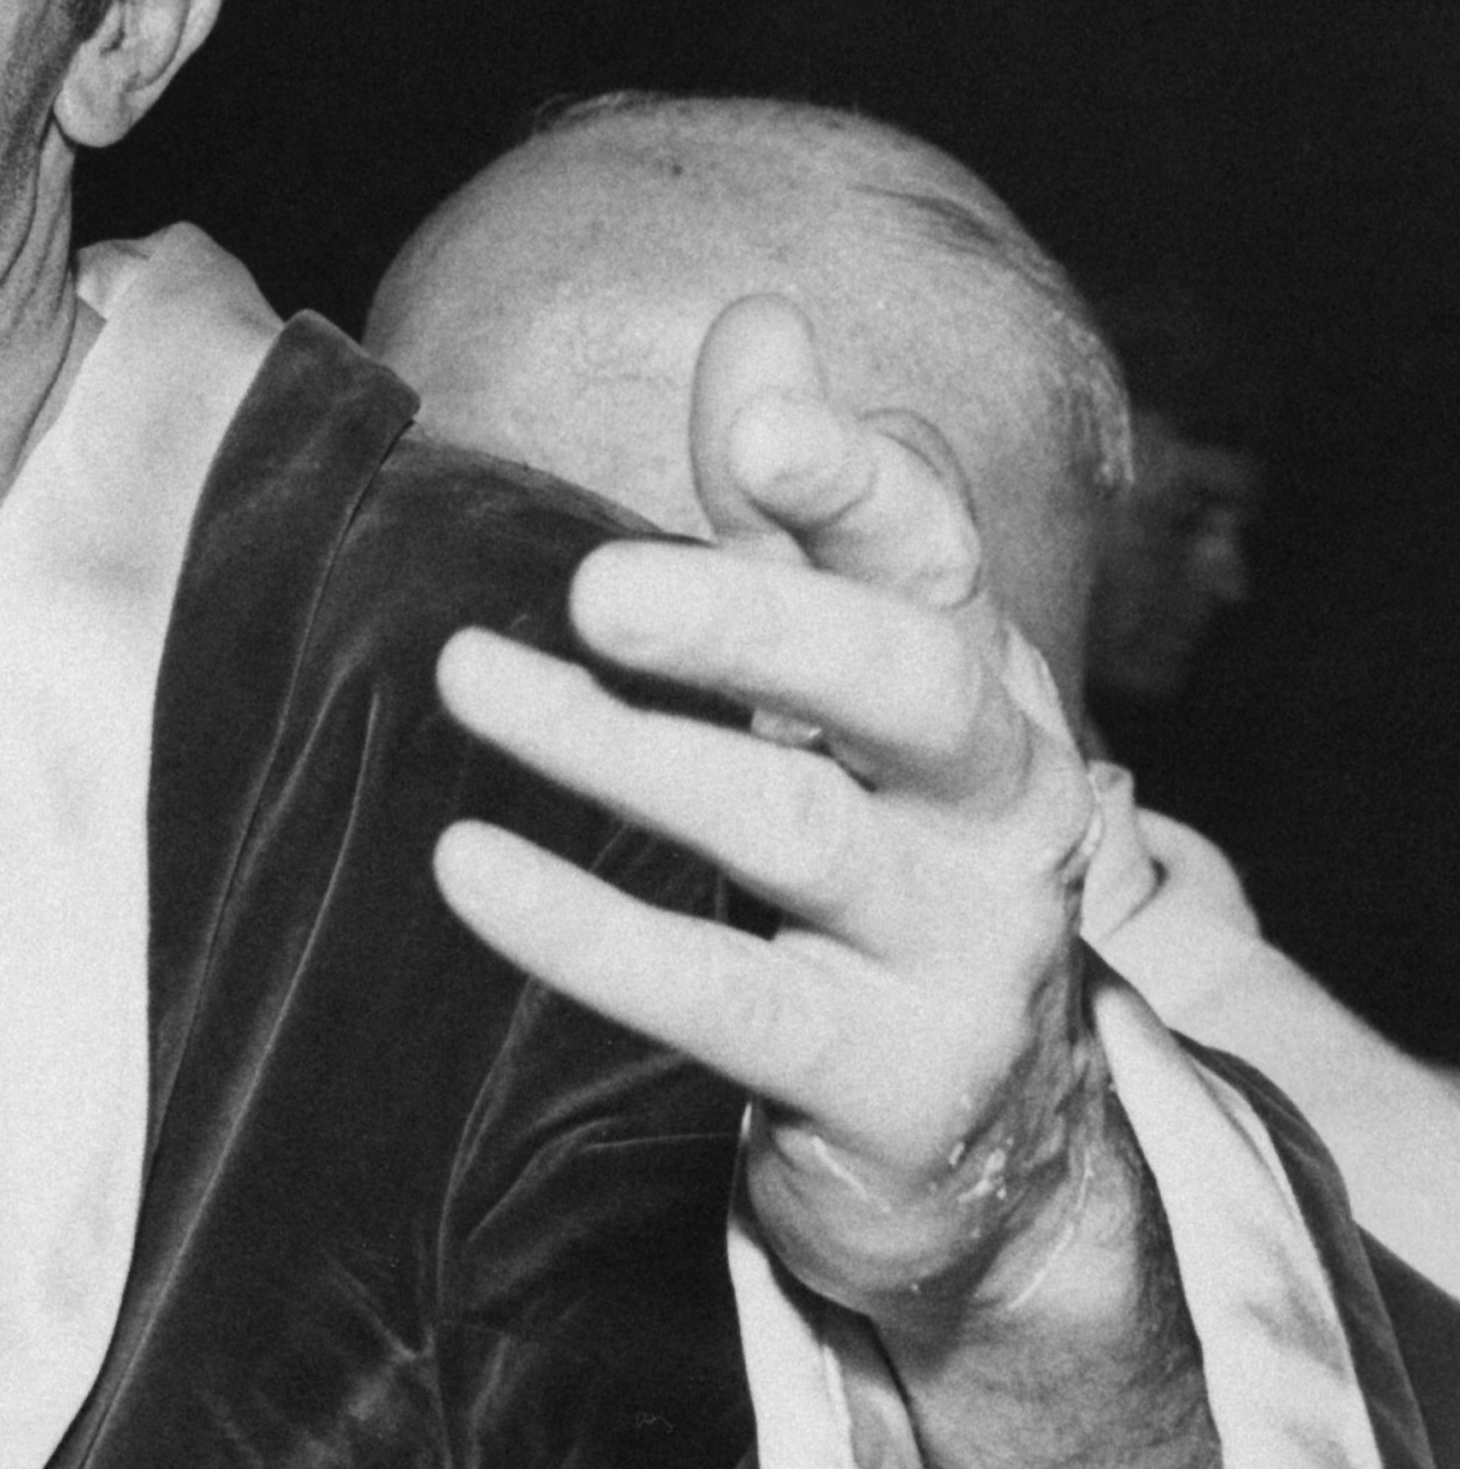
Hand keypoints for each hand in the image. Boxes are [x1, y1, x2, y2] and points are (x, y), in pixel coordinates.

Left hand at [428, 298, 1111, 1347]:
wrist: (984, 1147)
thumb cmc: (875, 867)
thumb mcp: (833, 685)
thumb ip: (786, 519)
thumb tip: (761, 321)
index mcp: (974, 682)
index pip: (932, 555)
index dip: (855, 482)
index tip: (755, 424)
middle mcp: (996, 802)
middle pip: (902, 680)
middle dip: (755, 619)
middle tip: (598, 584)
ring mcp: (959, 947)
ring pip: (801, 830)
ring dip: (624, 754)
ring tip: (472, 682)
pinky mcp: (893, 1081)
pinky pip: (732, 999)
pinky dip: (592, 934)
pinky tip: (471, 871)